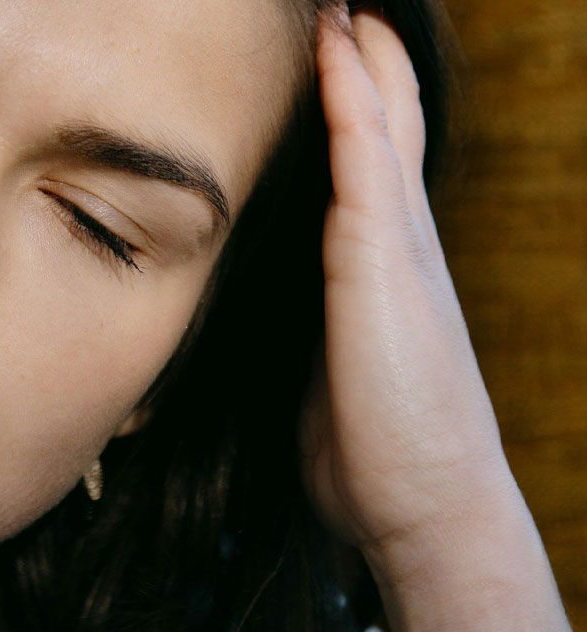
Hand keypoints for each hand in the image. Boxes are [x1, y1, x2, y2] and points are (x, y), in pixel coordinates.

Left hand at [301, 9, 512, 569]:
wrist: (425, 506)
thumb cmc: (373, 450)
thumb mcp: (330, 371)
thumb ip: (312, 329)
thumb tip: (280, 324)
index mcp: (384, 269)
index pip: (370, 165)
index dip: (355, 104)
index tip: (330, 52)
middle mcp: (400, 245)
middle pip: (384, 128)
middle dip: (364, 63)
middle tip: (341, 7)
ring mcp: (398, 250)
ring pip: (378, 127)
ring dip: (359, 59)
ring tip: (341, 5)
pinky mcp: (382, 266)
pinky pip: (364, 162)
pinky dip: (351, 101)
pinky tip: (336, 50)